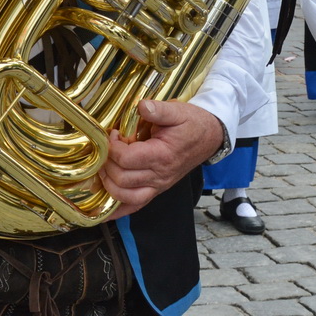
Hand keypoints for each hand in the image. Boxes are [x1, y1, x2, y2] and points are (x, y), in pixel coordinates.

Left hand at [101, 99, 224, 217]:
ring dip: (109, 184)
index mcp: (162, 155)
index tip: (113, 134)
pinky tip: (105, 210)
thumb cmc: (193, 124)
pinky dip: (118, 210)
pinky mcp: (157, 189)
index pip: (127, 159)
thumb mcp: (178, 111)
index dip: (113, 147)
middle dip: (107, 164)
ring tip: (105, 167)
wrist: (210, 137)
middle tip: (107, 149)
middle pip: (122, 179)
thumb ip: (159, 109)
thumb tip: (141, 106)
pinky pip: (136, 206)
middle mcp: (160, 175)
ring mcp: (158, 186)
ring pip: (126, 196)